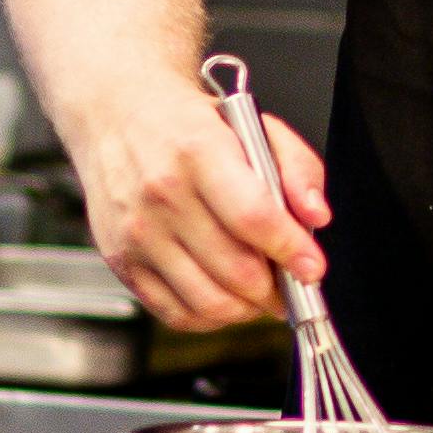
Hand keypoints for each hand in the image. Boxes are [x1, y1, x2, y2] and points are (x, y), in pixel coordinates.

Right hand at [70, 91, 327, 333]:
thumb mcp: (254, 124)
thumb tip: (315, 216)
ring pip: (208, 300)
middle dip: (275, 288)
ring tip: (260, 293)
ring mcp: (137, 232)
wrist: (117, 114)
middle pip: (235, 269)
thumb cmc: (187, 124)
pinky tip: (225, 298)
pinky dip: (210, 317)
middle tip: (290, 283)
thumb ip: (297, 167)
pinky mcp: (120, 260)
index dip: (290, 250)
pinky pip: (174, 312)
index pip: (253, 217)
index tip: (312, 267)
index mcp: (199, 151)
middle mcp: (162, 194)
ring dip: (247, 308)